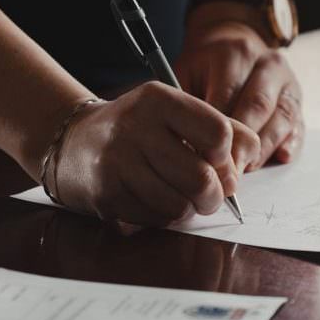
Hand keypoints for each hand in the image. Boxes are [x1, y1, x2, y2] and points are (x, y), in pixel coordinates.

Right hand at [51, 82, 260, 225]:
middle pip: (202, 178)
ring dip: (187, 209)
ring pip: (179, 206)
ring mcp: (117, 162)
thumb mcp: (176, 113)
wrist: (73, 142)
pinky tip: (151, 201)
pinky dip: (162, 218)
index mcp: (159, 100)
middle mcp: (135, 127)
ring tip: (178, 197)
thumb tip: (246, 164)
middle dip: (213, 196)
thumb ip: (221, 129)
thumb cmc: (138, 129)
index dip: (227, 156)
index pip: (218, 133)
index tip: (217, 161)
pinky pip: (154, 220)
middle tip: (208, 195)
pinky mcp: (106, 194)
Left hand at [176, 15, 304, 168]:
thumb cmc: (204, 67)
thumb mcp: (186, 72)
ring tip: (245, 170)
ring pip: (281, 118)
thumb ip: (186, 103)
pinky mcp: (298, 100)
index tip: (204, 156)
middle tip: (226, 172)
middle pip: (258, 107)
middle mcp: (268, 64)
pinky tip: (280, 158)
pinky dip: (291, 144)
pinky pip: (299, 125)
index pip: (228, 94)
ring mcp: (288, 82)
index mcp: (236, 53)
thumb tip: (185, 144)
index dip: (217, 129)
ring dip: (264, 148)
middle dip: (242, 143)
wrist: (233, 44)